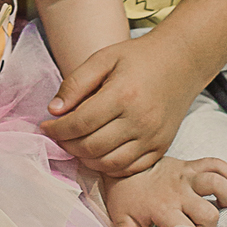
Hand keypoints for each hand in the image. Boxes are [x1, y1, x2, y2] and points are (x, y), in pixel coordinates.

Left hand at [41, 36, 203, 175]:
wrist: (181, 62)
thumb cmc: (138, 57)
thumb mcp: (103, 58)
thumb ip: (76, 83)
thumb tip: (53, 110)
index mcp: (122, 95)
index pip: (80, 123)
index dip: (57, 129)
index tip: (45, 125)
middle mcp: (139, 121)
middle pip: (92, 147)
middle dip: (67, 144)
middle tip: (57, 135)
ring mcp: (152, 138)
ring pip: (109, 163)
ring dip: (85, 159)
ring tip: (74, 144)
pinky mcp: (161, 148)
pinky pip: (129, 169)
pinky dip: (108, 167)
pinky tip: (97, 153)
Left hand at [101, 156, 226, 226]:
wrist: (121, 164)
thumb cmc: (126, 197)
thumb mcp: (123, 221)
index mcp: (162, 207)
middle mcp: (177, 191)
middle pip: (209, 214)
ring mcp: (186, 175)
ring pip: (217, 183)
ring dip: (225, 196)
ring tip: (220, 204)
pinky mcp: (190, 163)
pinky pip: (217, 164)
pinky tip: (226, 186)